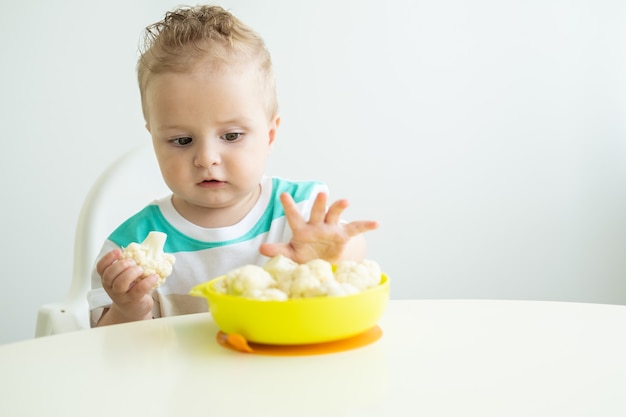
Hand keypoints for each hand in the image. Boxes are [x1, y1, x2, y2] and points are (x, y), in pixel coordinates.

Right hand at [96, 248, 155, 324]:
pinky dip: (147, 282)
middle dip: (121, 265)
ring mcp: (121, 295)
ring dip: (131, 273)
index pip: (101, 267)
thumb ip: (130, 264)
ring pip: (120, 284)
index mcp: (108, 278)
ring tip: (141, 269)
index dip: (108, 258)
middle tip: (133, 262)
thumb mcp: (126, 276)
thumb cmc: (131, 289)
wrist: (134, 309)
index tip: (118, 251)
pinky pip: (138, 290)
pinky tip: (154, 277)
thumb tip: (147, 247)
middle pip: (109, 275)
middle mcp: (111, 287)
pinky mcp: (133, 300)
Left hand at [259, 192, 378, 262]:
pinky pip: (355, 229)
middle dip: (319, 203)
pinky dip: (366, 225)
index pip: (294, 215)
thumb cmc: (304, 255)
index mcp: (301, 229)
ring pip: (335, 214)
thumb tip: (262, 250)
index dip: (289, 205)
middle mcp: (317, 224)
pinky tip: (376, 223)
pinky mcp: (343, 235)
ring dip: (339, 207)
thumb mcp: (291, 255)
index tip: (283, 194)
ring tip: (345, 201)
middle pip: (317, 211)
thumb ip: (278, 251)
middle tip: (321, 193)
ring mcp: (331, 228)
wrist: (321, 263)